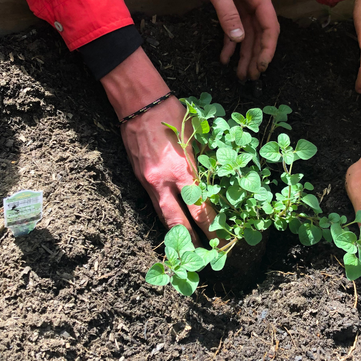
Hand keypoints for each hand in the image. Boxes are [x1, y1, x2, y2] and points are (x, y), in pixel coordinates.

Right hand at [121, 96, 215, 242]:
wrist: (138, 103)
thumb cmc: (172, 114)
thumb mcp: (195, 137)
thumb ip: (203, 162)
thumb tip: (217, 181)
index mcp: (182, 170)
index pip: (200, 207)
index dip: (211, 226)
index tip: (221, 239)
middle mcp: (164, 180)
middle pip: (178, 221)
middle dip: (191, 241)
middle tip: (203, 257)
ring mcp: (148, 181)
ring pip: (162, 215)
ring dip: (175, 233)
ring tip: (186, 249)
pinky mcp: (139, 177)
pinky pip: (152, 202)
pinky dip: (163, 215)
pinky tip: (172, 224)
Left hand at [163, 0, 279, 80]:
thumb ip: (228, 13)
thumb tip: (239, 39)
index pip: (269, 26)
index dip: (267, 48)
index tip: (262, 66)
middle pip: (259, 33)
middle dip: (256, 55)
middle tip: (250, 76)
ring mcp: (241, 1)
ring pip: (247, 33)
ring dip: (244, 53)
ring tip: (240, 73)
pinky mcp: (228, 2)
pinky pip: (233, 27)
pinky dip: (230, 42)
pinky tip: (225, 57)